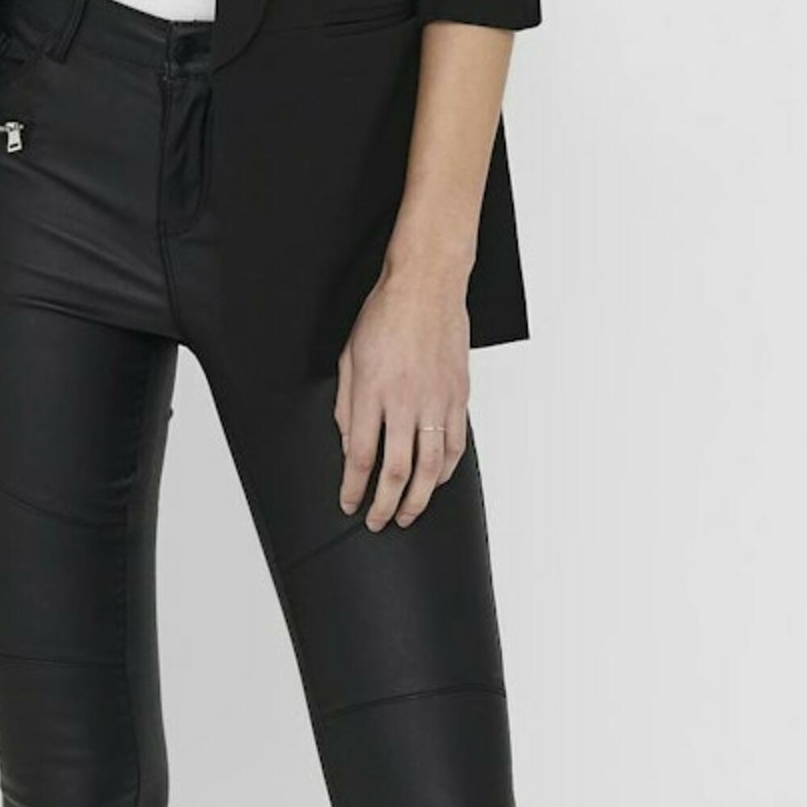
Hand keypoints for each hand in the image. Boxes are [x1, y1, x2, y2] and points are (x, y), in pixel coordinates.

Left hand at [334, 266, 469, 529]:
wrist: (426, 286)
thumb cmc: (385, 314)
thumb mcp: (349, 357)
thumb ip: (347, 405)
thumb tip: (350, 445)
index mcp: (373, 391)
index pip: (361, 456)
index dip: (353, 488)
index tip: (349, 503)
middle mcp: (406, 400)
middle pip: (396, 471)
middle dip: (384, 505)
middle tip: (378, 521)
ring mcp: (436, 400)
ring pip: (431, 467)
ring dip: (418, 498)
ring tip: (407, 513)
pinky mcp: (458, 396)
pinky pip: (455, 445)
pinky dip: (446, 471)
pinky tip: (436, 481)